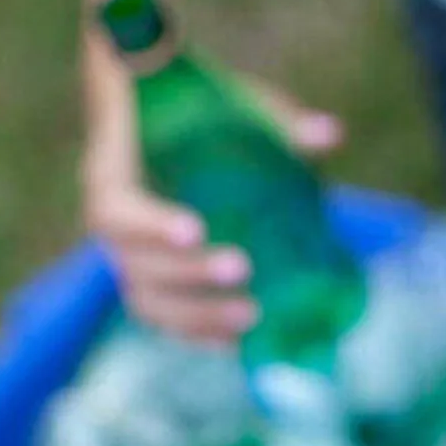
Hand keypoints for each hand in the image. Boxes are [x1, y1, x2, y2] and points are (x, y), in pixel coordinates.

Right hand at [83, 38, 343, 343]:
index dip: (150, 224)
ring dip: (195, 317)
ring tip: (252, 317)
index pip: (116, 207)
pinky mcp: (158, 278)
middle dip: (187, 274)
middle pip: (134, 264)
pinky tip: (238, 344)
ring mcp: (134, 256)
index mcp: (117, 174)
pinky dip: (198, 334)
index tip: (196, 230)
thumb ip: (278, 117)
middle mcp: (116, 223)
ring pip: (148, 300)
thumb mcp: (239, 101)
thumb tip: (329, 134)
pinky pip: (166, 316)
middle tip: (243, 269)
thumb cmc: (205, 106)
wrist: (178, 116)